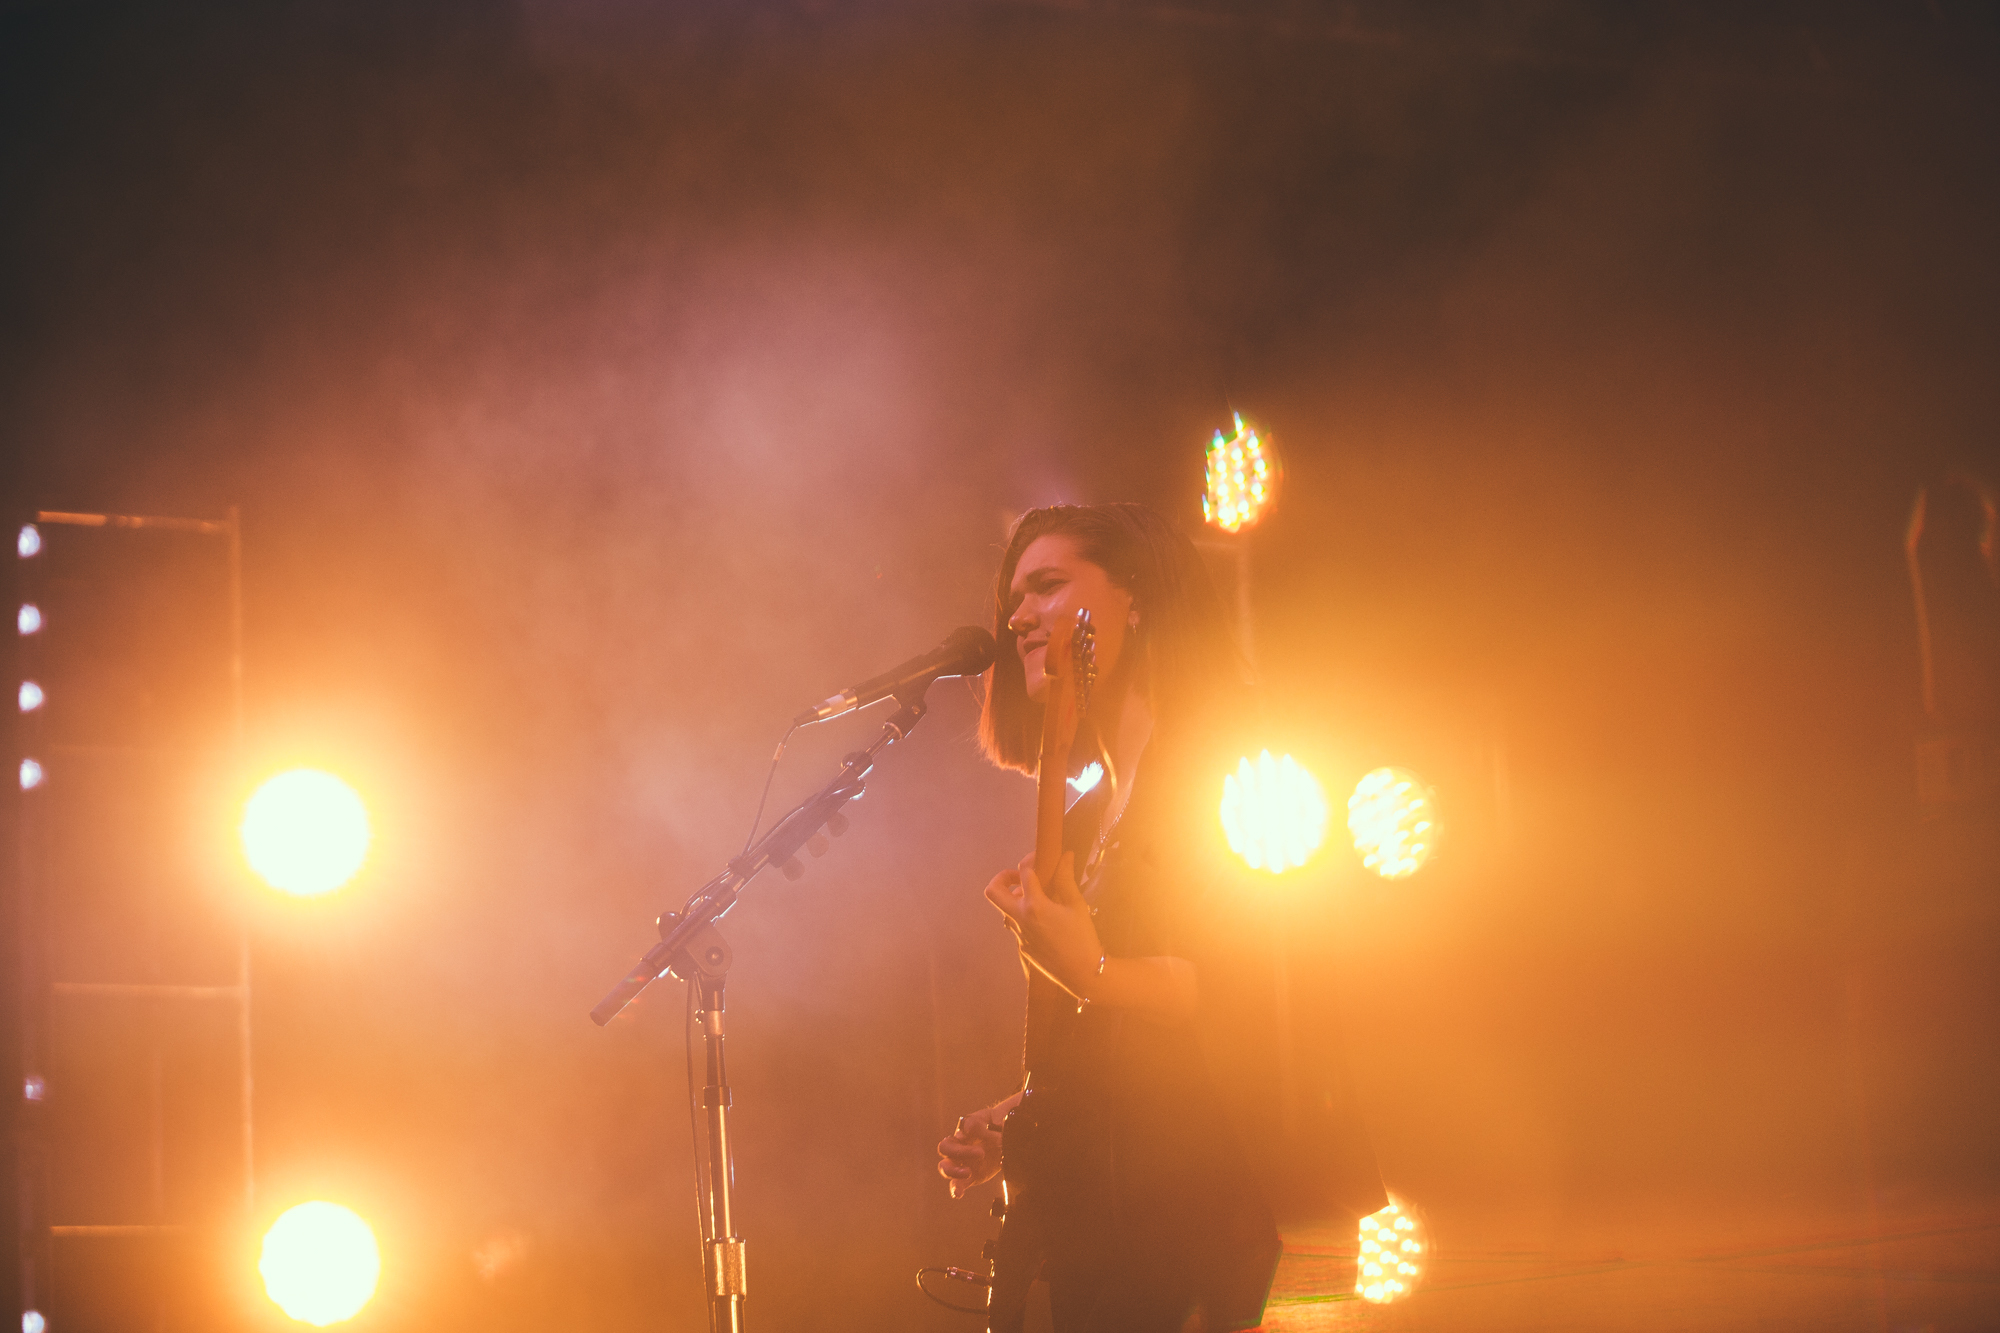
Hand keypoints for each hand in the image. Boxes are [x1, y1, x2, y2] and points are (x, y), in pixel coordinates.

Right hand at [936, 1103, 1008, 1198]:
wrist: (1010, 1138)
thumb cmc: (1002, 1122)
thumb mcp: (1001, 1116)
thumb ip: (993, 1119)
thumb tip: (977, 1127)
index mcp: (969, 1125)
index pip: (963, 1125)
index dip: (970, 1129)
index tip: (982, 1131)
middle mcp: (961, 1143)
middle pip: (946, 1147)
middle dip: (960, 1151)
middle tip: (981, 1153)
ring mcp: (963, 1161)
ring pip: (945, 1166)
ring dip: (953, 1170)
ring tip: (967, 1173)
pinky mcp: (970, 1176)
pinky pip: (958, 1183)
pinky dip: (956, 1188)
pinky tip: (958, 1194)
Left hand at [984, 852, 1102, 998]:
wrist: (1082, 973)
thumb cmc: (1082, 937)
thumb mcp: (1077, 905)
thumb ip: (1066, 879)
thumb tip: (1065, 856)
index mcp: (1035, 905)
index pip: (1024, 871)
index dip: (1031, 859)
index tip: (1040, 858)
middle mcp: (1020, 919)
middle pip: (993, 892)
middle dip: (1002, 878)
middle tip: (1018, 877)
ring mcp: (1018, 935)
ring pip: (1005, 910)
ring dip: (1015, 899)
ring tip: (1038, 898)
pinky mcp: (1021, 947)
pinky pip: (1016, 926)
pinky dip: (1025, 917)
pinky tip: (1045, 921)